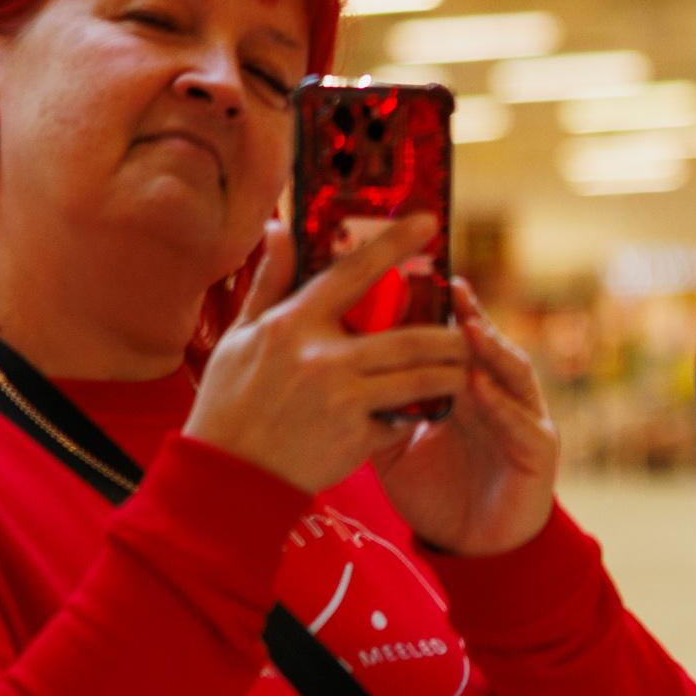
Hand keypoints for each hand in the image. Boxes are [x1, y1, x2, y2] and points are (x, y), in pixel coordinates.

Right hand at [188, 215, 473, 494]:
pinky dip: (414, 412)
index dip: (394, 243)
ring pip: (421, 377)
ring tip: (461, 369)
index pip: (352, 272)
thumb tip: (280, 227)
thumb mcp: (240, 336)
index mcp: (293, 325)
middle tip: (466, 331)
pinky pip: (402, 418)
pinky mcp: (357, 437)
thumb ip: (270, 281)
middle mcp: (322, 358)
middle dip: (449, 336)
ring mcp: (343, 399)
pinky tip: (424, 409)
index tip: (427, 223)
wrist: (230, 473)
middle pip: (410, 336)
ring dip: (450, 373)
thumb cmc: (230, 401)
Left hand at [375, 279, 559, 555]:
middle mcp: (499, 397)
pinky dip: (502, 405)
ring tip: (469, 329)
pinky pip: (522, 423)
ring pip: (513, 376)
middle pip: (488, 347)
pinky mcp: (538, 453)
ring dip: (493, 351)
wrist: (468, 548)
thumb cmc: (435, 493)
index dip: (445, 310)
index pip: (456, 341)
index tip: (422, 276)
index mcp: (465, 391)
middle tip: (452, 286)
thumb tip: (331, 368)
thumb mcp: (392, 444)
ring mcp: (522, 422)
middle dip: (472, 316)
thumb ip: (374, 405)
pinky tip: (480, 388)